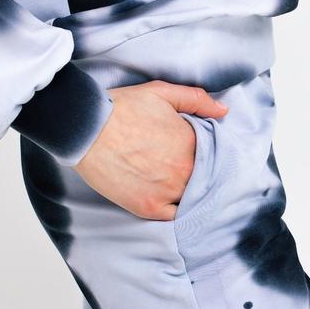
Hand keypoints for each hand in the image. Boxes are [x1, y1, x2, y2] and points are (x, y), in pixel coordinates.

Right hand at [72, 80, 228, 220]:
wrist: (86, 129)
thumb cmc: (122, 108)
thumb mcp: (162, 92)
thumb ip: (197, 100)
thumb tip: (223, 111)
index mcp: (191, 142)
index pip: (215, 153)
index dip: (211, 151)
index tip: (202, 150)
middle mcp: (184, 170)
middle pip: (206, 177)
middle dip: (203, 172)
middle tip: (189, 167)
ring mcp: (167, 192)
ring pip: (193, 197)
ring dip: (193, 192)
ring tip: (183, 184)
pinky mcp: (147, 208)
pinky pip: (174, 216)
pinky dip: (178, 210)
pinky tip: (175, 201)